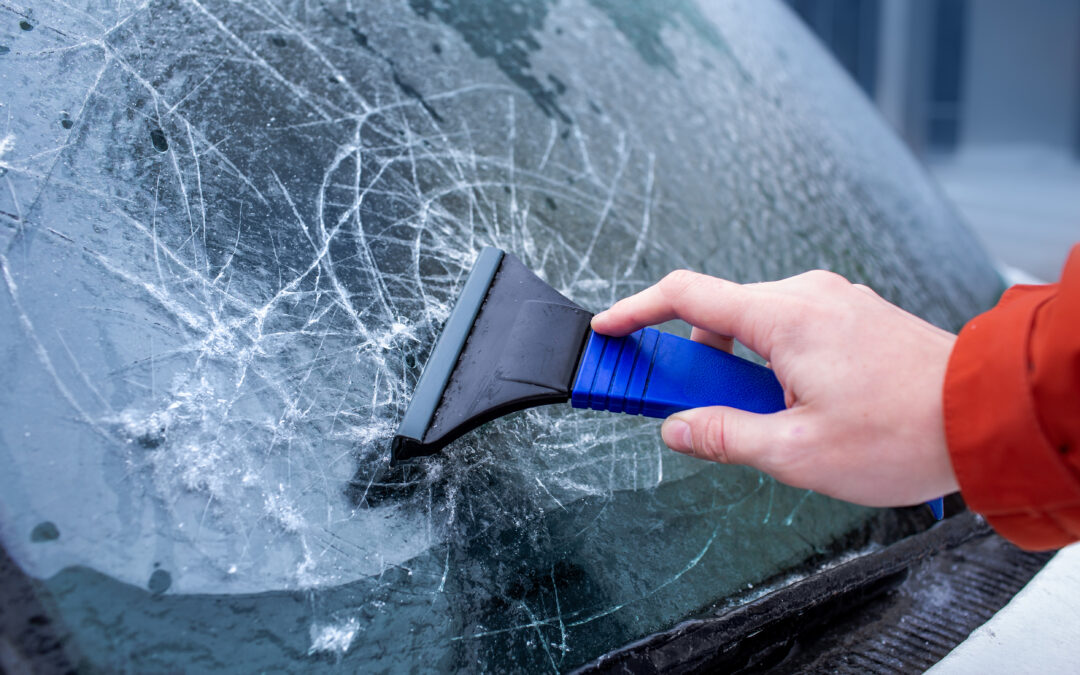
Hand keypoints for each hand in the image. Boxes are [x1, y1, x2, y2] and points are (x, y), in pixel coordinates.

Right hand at [591, 270, 959, 506]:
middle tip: (681, 406)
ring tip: (753, 420)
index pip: (685, 295)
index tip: (608, 329)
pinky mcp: (853, 315)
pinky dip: (769, 361)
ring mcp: (835, 301)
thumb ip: (722, 436)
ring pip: (756, 325)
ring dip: (735, 367)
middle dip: (690, 360)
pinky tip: (789, 405)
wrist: (988, 416)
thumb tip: (678, 428)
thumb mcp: (796, 452)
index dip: (635, 310)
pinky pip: (790, 329)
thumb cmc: (905, 433)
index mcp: (785, 317)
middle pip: (719, 313)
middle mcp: (808, 295)